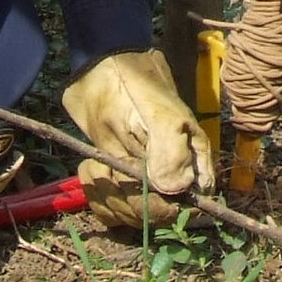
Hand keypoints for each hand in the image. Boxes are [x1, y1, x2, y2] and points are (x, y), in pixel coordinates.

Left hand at [61, 48, 215, 230]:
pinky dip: (95, 193)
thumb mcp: (159, 115)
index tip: (142, 191)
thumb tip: (177, 190)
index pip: (184, 207)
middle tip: (113, 168)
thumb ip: (172, 153)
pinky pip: (107, 208)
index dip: (162, 207)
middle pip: (152, 215)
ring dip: (107, 193)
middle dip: (128, 197)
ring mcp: (141, 179)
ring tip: (100, 163)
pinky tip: (91, 167)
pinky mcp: (116, 177)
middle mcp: (168, 176)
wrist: (102, 67)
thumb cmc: (137, 87)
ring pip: (127, 214)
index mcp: (190, 162)